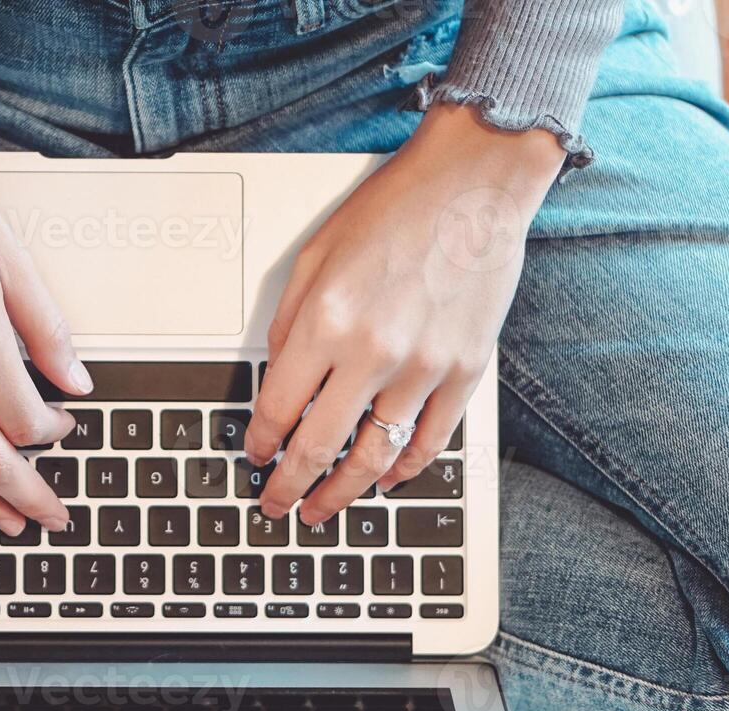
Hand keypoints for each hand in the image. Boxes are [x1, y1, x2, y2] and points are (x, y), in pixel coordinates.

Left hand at [244, 104, 562, 523]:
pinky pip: (430, 439)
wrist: (473, 184)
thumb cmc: (394, 209)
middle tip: (278, 507)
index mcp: (326, 322)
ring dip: (343, 492)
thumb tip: (275, 378)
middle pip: (319, 447)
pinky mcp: (466, 371)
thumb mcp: (315, 256)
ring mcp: (424, 367)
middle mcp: (373, 352)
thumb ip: (289, 322)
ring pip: (375, 457)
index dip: (261, 444)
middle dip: (291, 487)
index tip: (256, 458)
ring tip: (324, 509)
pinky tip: (385, 481)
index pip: (278, 409)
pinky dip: (405, 469)